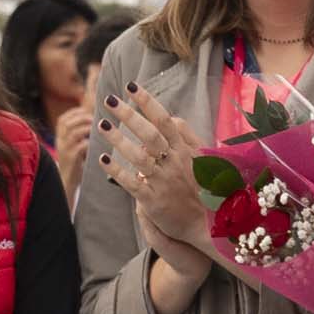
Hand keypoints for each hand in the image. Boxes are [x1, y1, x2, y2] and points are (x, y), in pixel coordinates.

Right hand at [52, 100, 95, 185]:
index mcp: (60, 137)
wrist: (68, 185)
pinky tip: (97, 143)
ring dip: (87, 128)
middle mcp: (60, 142)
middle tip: (96, 120)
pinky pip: (80, 147)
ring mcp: (65, 151)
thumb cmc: (76, 164)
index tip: (88, 112)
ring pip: (73, 133)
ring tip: (97, 130)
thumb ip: (80, 134)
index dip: (76, 113)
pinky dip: (89, 142)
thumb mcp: (73, 146)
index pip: (63, 119)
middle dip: (83, 118)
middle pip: (67, 123)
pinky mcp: (72, 160)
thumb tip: (95, 119)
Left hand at [95, 87, 217, 262]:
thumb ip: (188, 136)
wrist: (212, 226)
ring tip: (102, 124)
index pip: (165, 120)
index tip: (131, 87)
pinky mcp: (154, 201)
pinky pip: (131, 182)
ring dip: (118, 139)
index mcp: (186, 151)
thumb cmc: (207, 190)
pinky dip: (116, 170)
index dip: (148, 102)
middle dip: (128, 114)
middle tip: (109, 100)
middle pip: (149, 134)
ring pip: (138, 156)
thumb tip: (172, 118)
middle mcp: (174, 163)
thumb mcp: (205, 160)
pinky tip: (102, 159)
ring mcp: (164, 182)